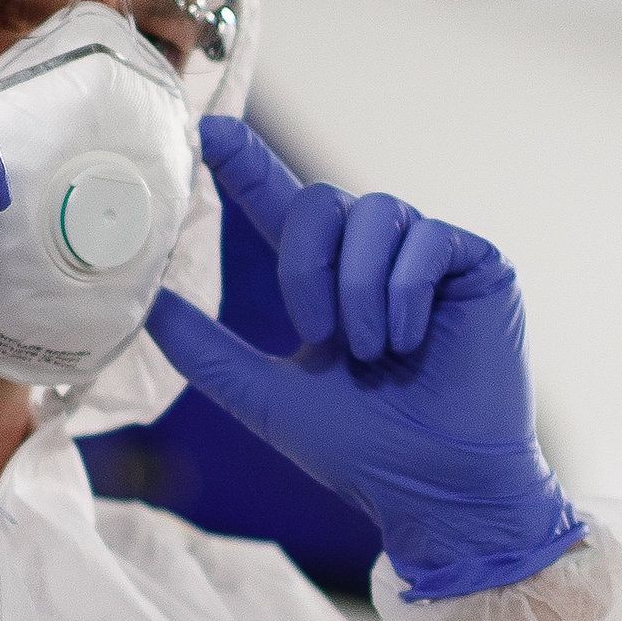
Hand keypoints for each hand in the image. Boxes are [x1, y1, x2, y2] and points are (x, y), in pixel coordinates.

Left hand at [150, 117, 582, 600]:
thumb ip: (204, 348)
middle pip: (322, 202)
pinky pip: (428, 239)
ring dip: (359, 287)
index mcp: (329, 282)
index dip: (246, 165)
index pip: (280, 206)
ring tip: (370, 351)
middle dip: (306, 266)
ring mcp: (430, 259)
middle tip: (319, 335)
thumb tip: (142, 302)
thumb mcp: (263, 395)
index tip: (207, 131)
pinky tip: (412, 343)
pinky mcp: (479, 265)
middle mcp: (378, 259)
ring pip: (375, 213)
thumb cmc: (363, 452)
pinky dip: (405, 293)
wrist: (439, 489)